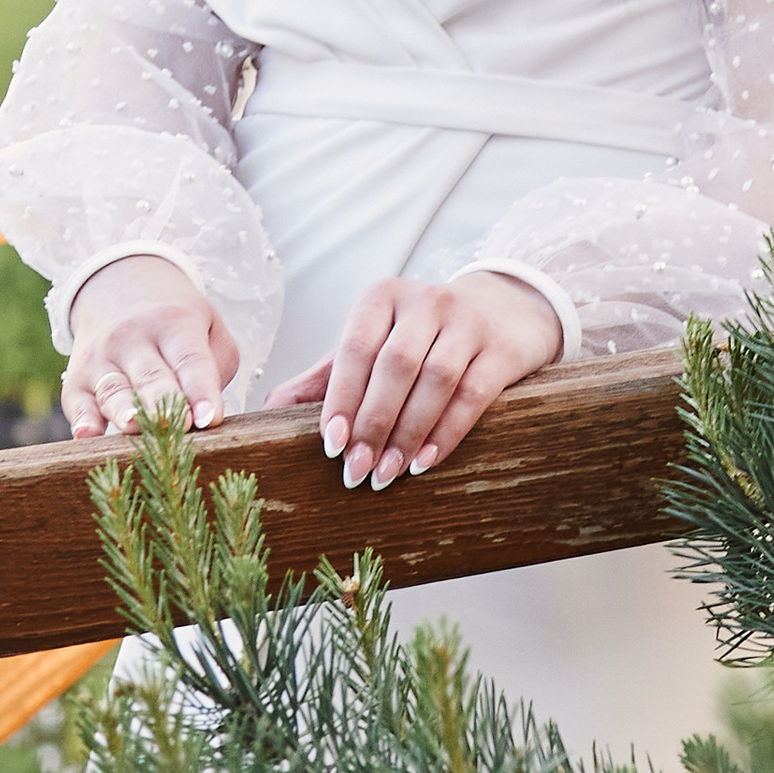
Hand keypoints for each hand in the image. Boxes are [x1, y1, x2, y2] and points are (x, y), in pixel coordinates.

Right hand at [63, 254, 240, 438]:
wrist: (119, 286)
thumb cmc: (174, 320)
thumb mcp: (208, 326)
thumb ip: (217, 367)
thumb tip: (206, 414)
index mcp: (175, 324)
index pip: (191, 361)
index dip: (202, 390)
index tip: (210, 419)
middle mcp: (133, 339)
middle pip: (151, 377)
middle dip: (164, 405)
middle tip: (179, 427)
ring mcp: (101, 359)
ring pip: (113, 390)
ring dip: (123, 411)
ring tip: (135, 428)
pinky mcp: (77, 380)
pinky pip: (78, 403)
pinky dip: (81, 420)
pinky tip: (86, 435)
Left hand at [275, 274, 560, 489]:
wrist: (503, 310)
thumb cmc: (422, 336)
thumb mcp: (374, 343)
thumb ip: (327, 375)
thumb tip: (270, 409)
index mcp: (383, 298)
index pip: (356, 347)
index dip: (341, 398)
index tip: (329, 445)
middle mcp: (426, 302)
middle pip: (394, 365)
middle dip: (372, 424)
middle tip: (356, 472)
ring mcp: (468, 322)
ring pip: (435, 380)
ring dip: (408, 432)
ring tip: (388, 474)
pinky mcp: (501, 348)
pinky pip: (473, 393)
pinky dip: (447, 431)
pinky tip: (426, 461)